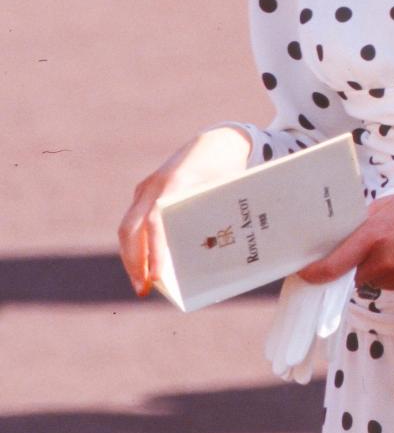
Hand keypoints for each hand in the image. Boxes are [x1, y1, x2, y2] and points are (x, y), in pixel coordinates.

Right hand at [118, 126, 252, 296]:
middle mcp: (154, 186)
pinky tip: (144, 266)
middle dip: (134, 261)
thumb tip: (212, 263)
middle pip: (131, 229)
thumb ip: (220, 220)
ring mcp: (146, 188)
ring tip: (142, 284)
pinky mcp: (145, 193)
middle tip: (144, 290)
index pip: (155, 223)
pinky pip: (133, 222)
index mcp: (175, 183)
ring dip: (131, 257)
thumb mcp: (227, 192)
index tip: (157, 276)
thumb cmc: (227, 169)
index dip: (154, 251)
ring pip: (128, 227)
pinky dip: (135, 245)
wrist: (218, 142)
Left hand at [300, 182, 393, 292]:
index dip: (313, 274)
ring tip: (392, 247)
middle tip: (361, 250)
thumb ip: (361, 226)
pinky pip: (387, 284)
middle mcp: (383, 260)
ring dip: (371, 269)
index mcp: (372, 236)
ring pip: (369, 280)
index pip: (332, 266)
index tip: (304, 274)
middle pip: (349, 275)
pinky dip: (389, 273)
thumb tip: (339, 239)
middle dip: (349, 266)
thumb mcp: (385, 207)